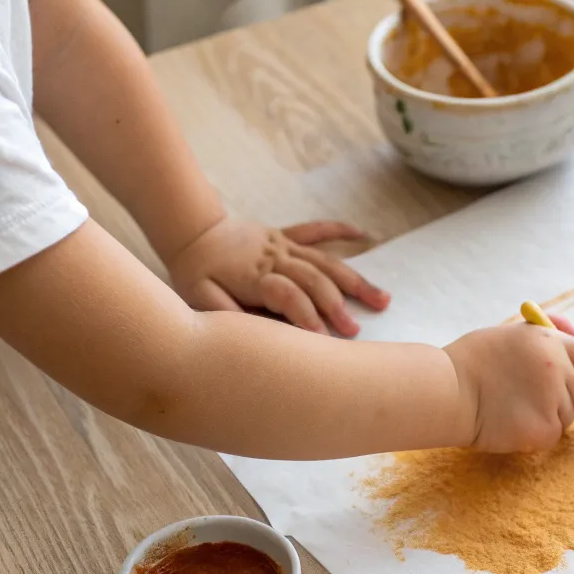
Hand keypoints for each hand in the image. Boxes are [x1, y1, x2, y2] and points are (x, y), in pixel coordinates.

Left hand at [167, 219, 389, 336]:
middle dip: (337, 306)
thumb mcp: (199, 299)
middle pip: (314, 279)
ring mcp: (282, 244)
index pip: (288, 297)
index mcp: (253, 276)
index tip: (324, 342)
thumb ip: (226, 313)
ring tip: (382, 299)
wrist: (191, 234)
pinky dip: (340, 230)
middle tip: (356, 330)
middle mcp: (274, 257)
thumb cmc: (196, 274)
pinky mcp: (285, 236)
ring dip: (354, 280)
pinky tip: (365, 235)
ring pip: (325, 260)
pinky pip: (316, 230)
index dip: (307, 319)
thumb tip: (253, 332)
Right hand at [444, 318, 573, 452]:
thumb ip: (544, 333)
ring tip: (514, 408)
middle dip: (561, 395)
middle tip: (529, 397)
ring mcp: (552, 401)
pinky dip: (537, 435)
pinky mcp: (543, 430)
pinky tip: (512, 424)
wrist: (447, 392)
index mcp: (548, 342)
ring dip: (549, 415)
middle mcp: (556, 370)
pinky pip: (552, 435)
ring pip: (566, 415)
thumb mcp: (509, 333)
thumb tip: (573, 331)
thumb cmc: (470, 361)